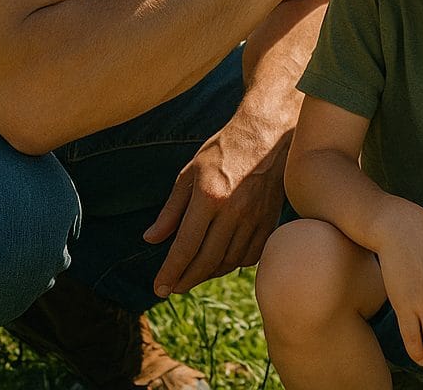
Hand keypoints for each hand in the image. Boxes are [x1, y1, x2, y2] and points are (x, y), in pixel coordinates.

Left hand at [145, 113, 287, 297]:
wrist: (268, 133)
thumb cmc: (225, 149)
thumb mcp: (190, 172)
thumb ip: (171, 209)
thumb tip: (151, 239)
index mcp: (209, 197)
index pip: (185, 247)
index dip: (170, 272)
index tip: (158, 289)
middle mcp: (234, 211)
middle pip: (206, 261)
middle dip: (186, 280)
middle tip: (173, 287)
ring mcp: (255, 217)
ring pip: (230, 261)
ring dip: (209, 273)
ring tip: (195, 273)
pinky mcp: (271, 219)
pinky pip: (252, 255)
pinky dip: (235, 263)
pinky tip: (223, 260)